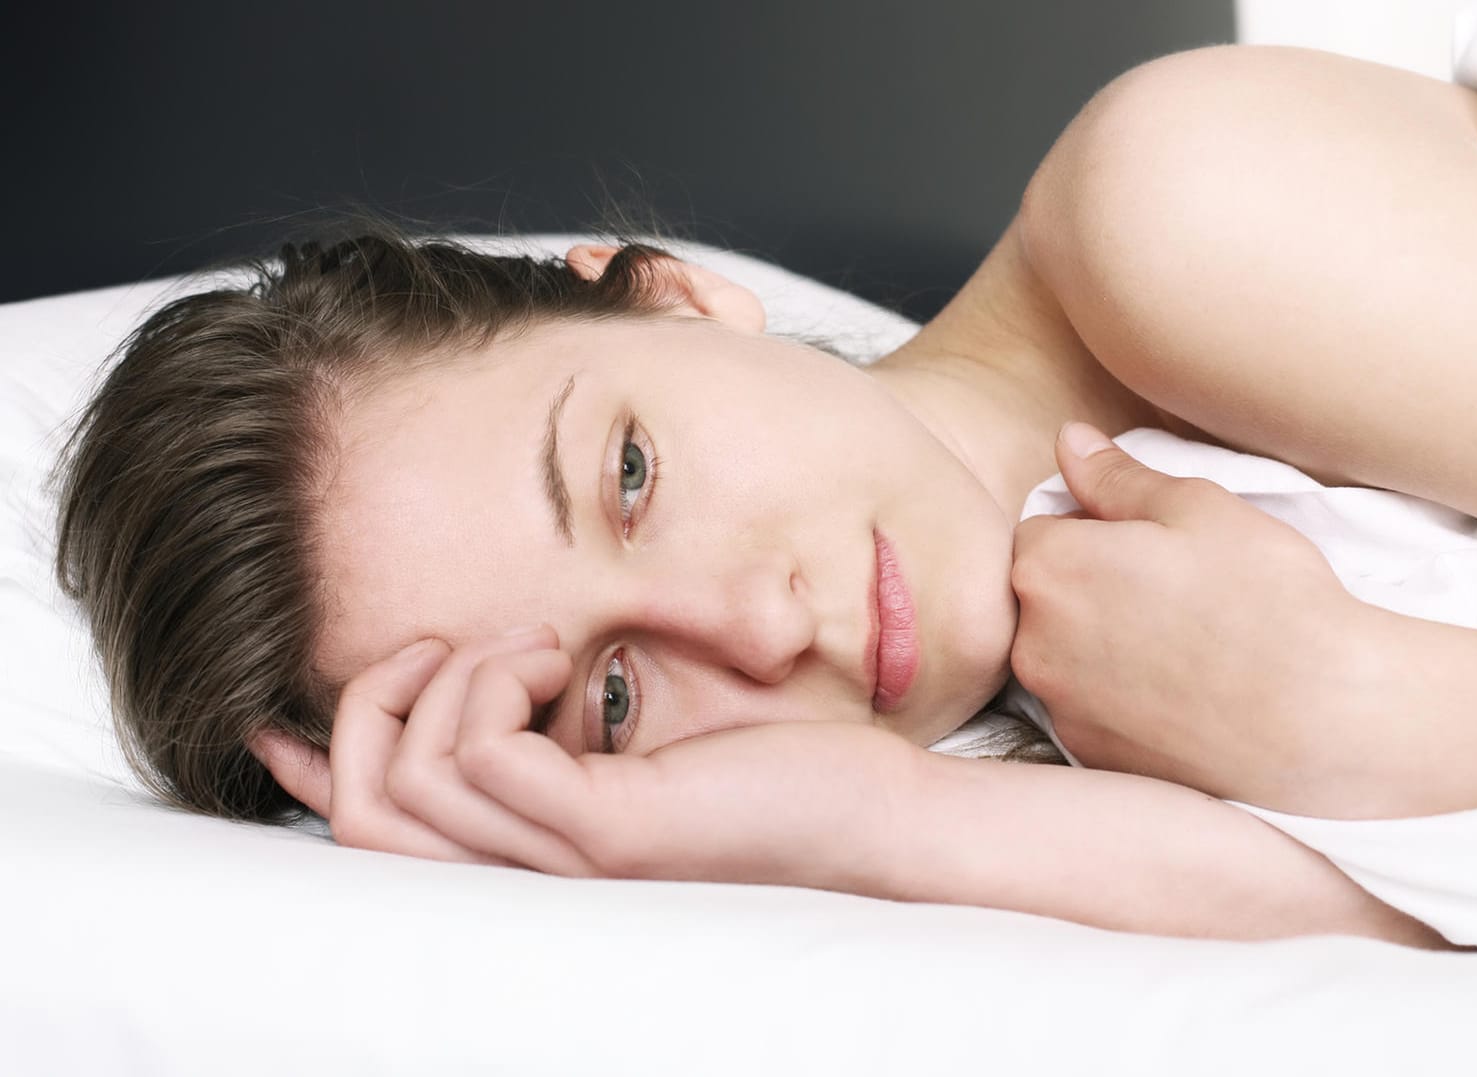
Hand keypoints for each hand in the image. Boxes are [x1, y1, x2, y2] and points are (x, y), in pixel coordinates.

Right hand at [250, 628, 926, 891]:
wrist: (881, 816)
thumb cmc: (770, 776)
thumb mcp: (637, 736)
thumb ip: (556, 720)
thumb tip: (494, 676)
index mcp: (529, 859)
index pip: (382, 837)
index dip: (314, 775)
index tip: (284, 711)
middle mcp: (531, 878)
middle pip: (364, 823)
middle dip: (366, 708)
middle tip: (440, 640)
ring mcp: (567, 864)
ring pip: (407, 790)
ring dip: (447, 680)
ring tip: (535, 639)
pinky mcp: (612, 835)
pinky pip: (485, 759)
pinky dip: (498, 682)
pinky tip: (565, 651)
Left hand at [1009, 423, 1378, 808]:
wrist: (1323, 718)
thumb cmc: (1267, 599)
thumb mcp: (1198, 509)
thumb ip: (1117, 477)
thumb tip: (1068, 442)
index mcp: (1048, 568)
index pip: (1039, 531)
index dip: (1093, 532)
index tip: (1150, 548)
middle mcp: (1031, 642)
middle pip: (1042, 596)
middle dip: (1089, 588)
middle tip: (1172, 595)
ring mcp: (1059, 706)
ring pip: (1062, 655)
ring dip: (1099, 645)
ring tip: (1182, 646)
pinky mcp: (1090, 754)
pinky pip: (1089, 708)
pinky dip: (1120, 698)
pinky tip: (1181, 694)